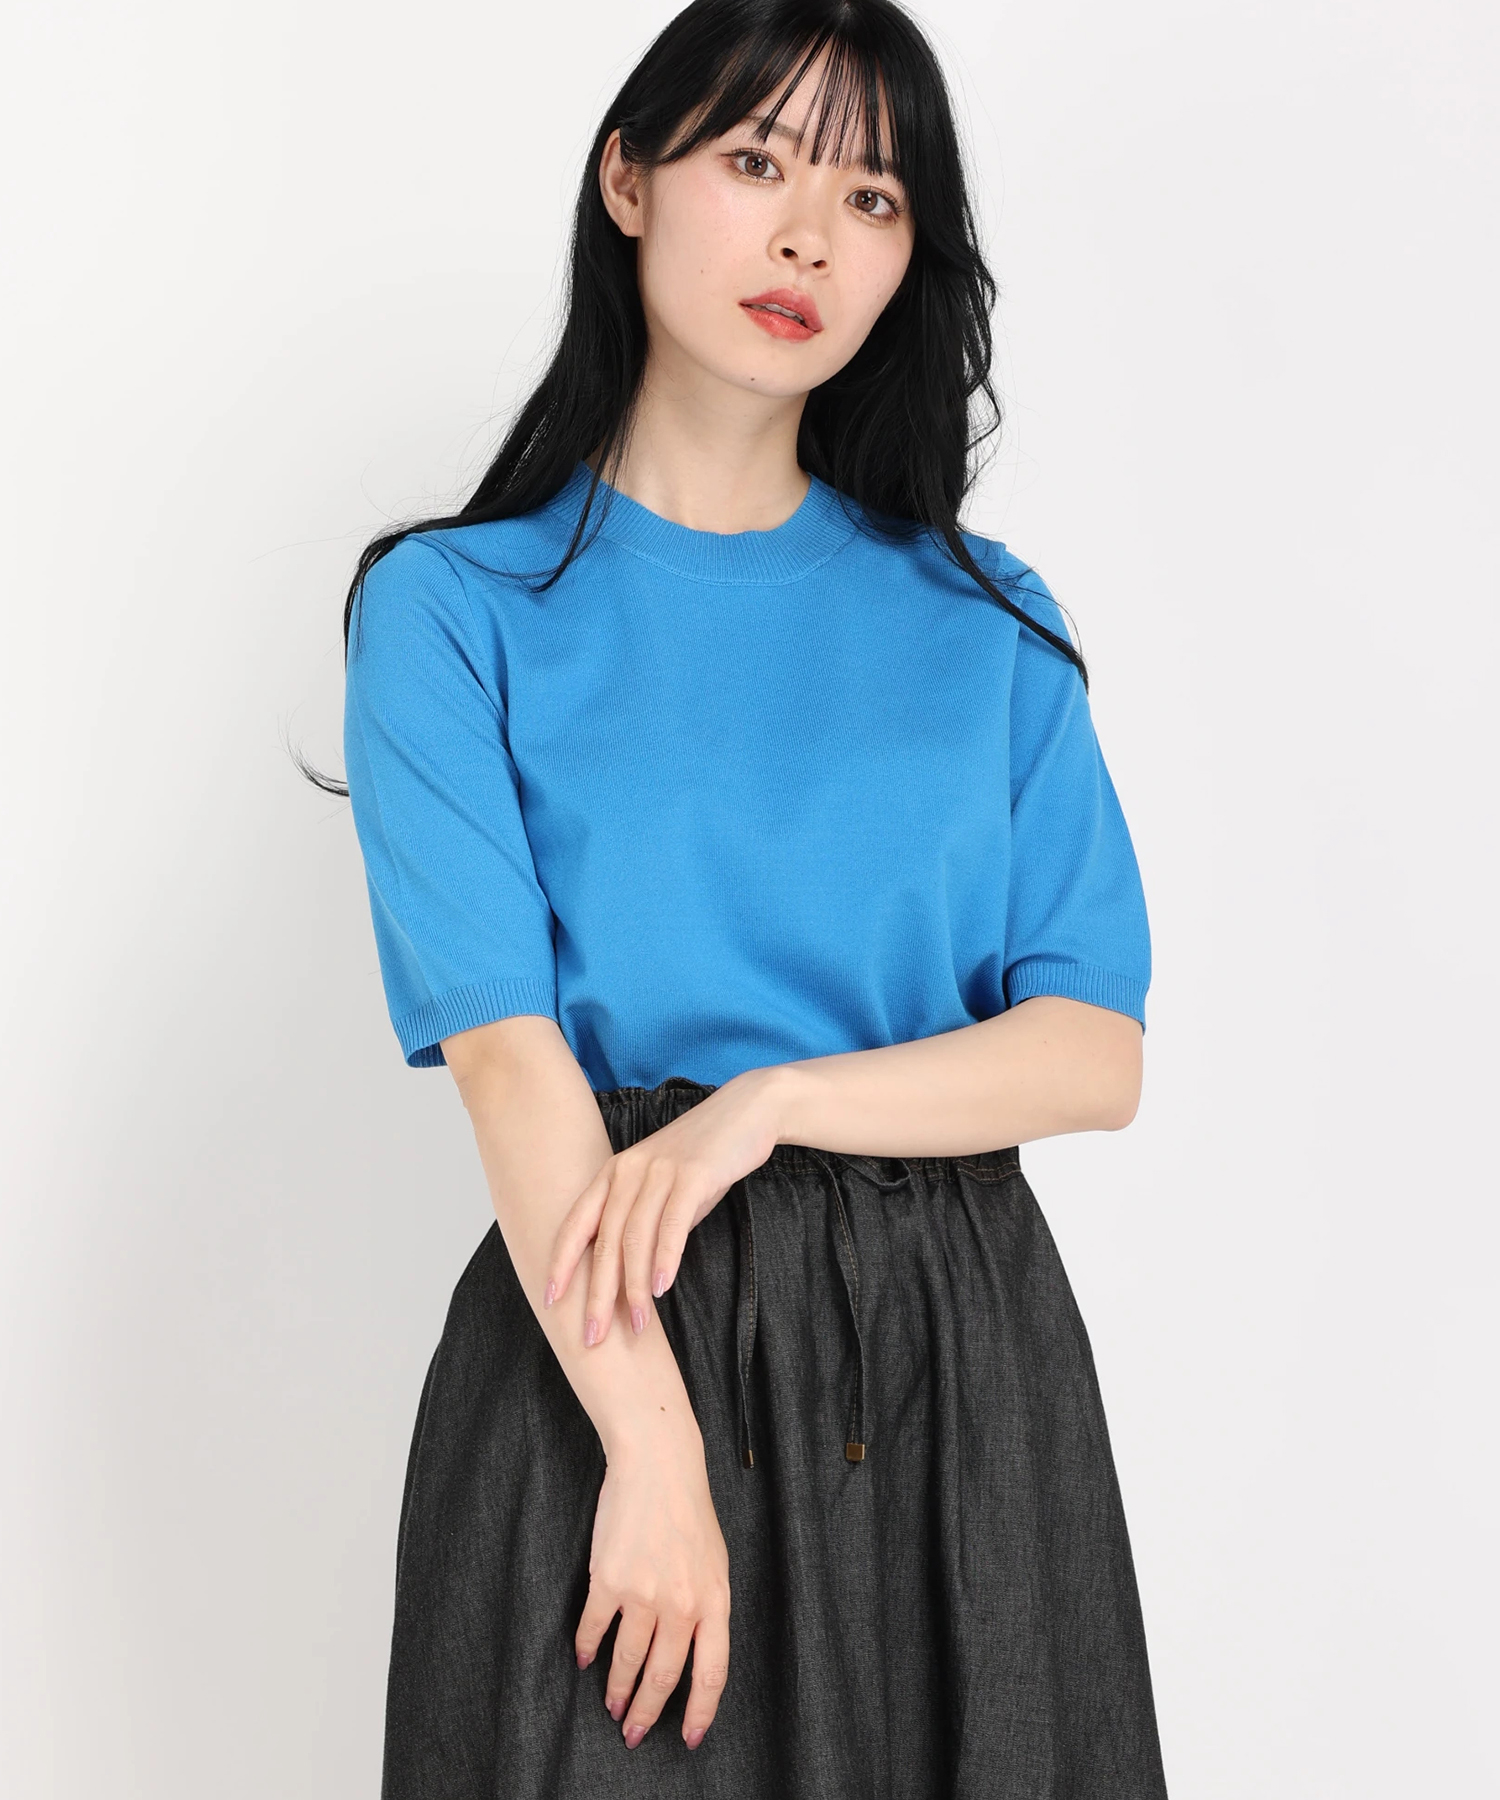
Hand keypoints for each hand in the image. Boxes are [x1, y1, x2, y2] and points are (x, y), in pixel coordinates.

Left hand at [545, 1067, 783, 1347]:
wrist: (747, 1112)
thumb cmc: (704, 1156)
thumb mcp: (663, 1185)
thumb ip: (643, 1219)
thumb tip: (632, 1270)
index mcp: (614, 1172)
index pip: (576, 1223)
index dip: (560, 1263)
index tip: (550, 1300)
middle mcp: (629, 1170)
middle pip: (604, 1241)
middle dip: (596, 1294)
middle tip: (592, 1336)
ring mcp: (659, 1171)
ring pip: (635, 1238)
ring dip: (634, 1288)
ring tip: (636, 1325)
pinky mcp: (692, 1174)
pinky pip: (672, 1224)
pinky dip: (664, 1259)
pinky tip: (661, 1289)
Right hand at [578, 1411, 731, 1750]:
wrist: (659, 1463)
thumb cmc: (688, 1509)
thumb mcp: (715, 1561)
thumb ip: (706, 1607)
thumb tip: (693, 1652)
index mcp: (715, 1600)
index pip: (712, 1673)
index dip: (700, 1712)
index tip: (687, 1737)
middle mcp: (681, 1603)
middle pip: (664, 1677)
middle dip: (647, 1712)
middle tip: (633, 1733)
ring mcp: (643, 1593)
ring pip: (627, 1660)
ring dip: (616, 1689)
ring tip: (611, 1704)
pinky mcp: (608, 1579)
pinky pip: (594, 1629)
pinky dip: (587, 1649)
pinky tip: (585, 1658)